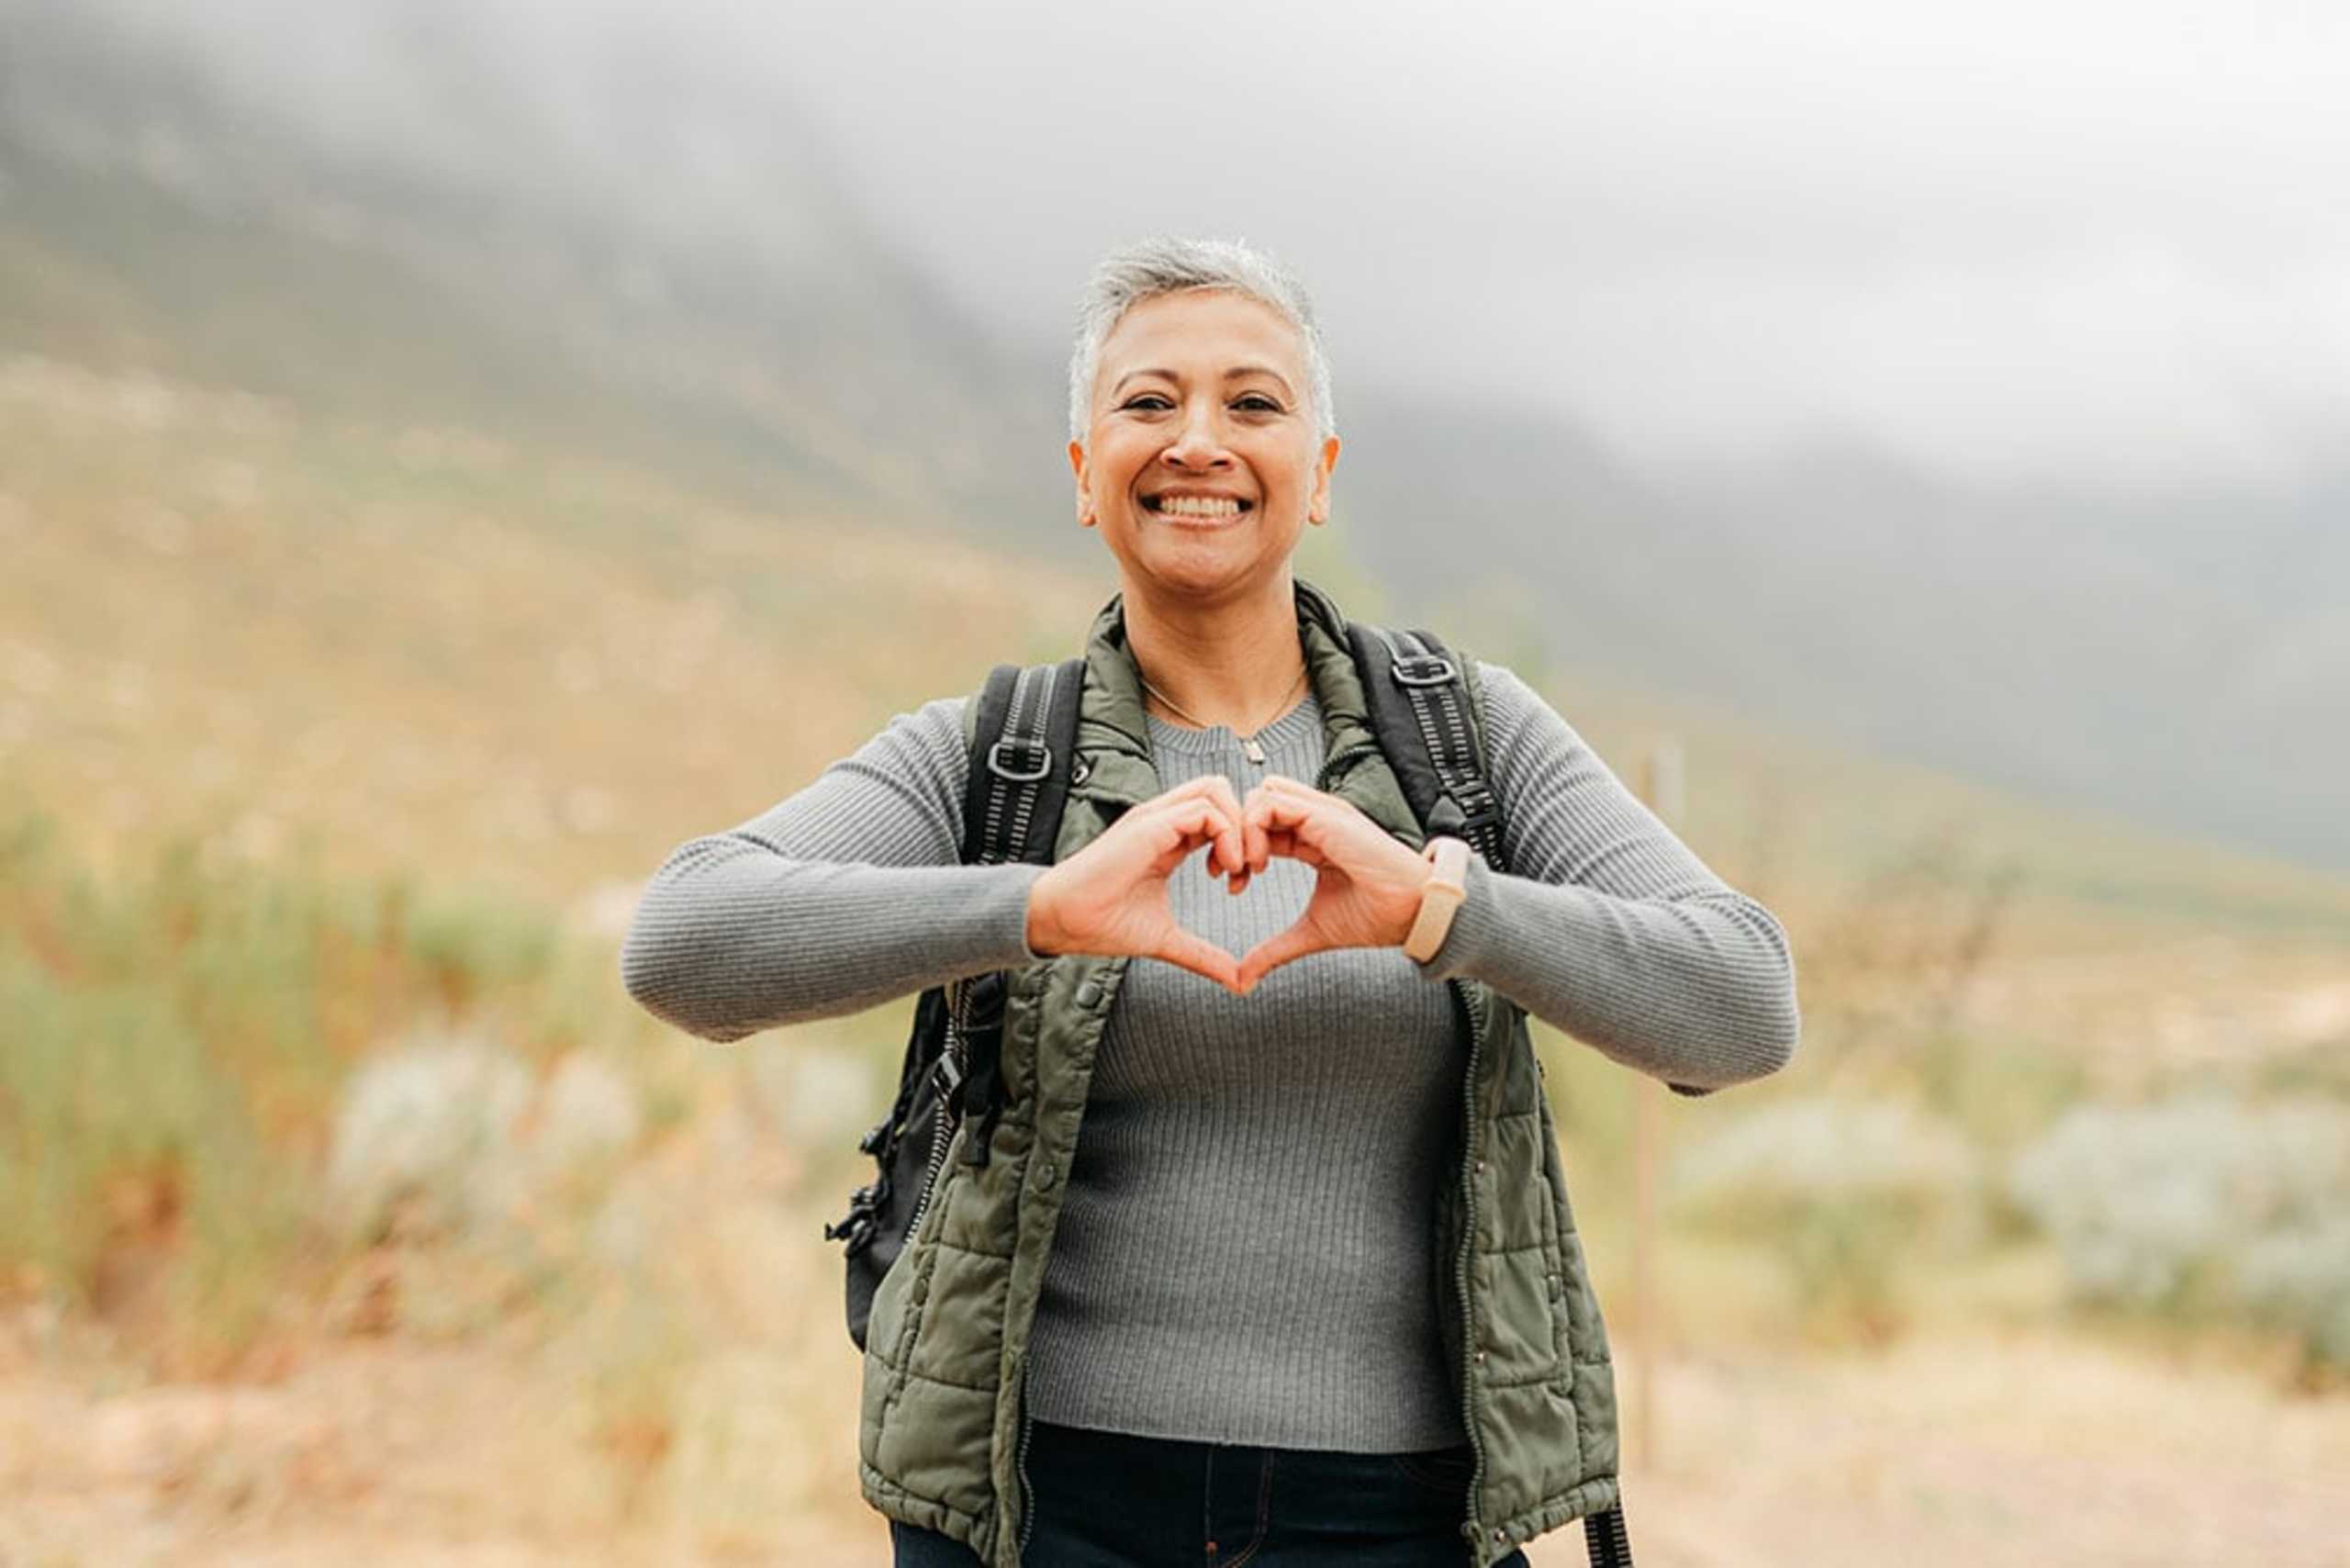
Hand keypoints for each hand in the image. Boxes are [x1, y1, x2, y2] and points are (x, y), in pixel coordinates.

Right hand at [1024, 776, 1249, 991]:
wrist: (1064, 921)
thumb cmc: (1103, 923)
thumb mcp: (1167, 938)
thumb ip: (1203, 954)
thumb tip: (1238, 982)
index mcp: (1167, 838)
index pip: (1216, 814)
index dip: (1238, 842)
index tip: (1239, 881)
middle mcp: (1162, 821)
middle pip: (1219, 790)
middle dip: (1246, 824)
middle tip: (1248, 868)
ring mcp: (1155, 818)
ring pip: (1215, 789)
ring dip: (1238, 828)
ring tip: (1237, 868)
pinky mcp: (1149, 826)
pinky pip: (1203, 810)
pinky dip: (1225, 835)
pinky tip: (1222, 870)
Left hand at [1233, 776, 1434, 993]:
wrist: (1411, 914)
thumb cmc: (1374, 916)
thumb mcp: (1311, 932)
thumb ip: (1275, 949)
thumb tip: (1244, 977)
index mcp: (1312, 838)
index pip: (1261, 824)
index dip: (1237, 849)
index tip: (1231, 883)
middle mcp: (1316, 819)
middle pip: (1256, 802)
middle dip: (1232, 834)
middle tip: (1227, 874)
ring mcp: (1321, 813)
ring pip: (1261, 794)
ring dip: (1242, 829)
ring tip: (1245, 869)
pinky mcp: (1326, 814)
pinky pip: (1273, 802)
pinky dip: (1254, 828)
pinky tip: (1258, 863)